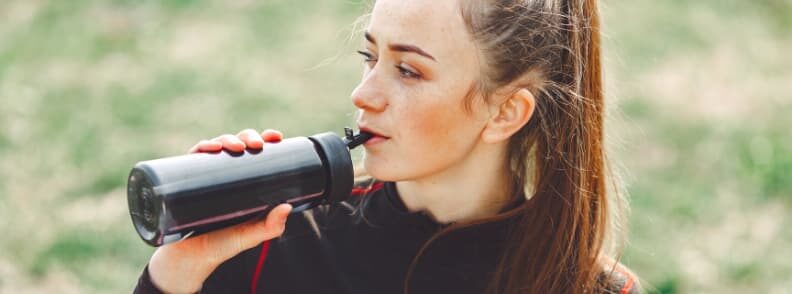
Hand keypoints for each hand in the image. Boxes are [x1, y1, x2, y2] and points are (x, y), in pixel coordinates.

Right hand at [148, 129, 288, 292]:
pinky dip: (201, 147)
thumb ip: (271, 226)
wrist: (191, 258)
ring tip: (235, 147)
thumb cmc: (223, 243)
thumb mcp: (251, 235)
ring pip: (216, 146)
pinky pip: (192, 157)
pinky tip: (209, 148)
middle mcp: (224, 172)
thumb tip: (287, 206)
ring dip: (226, 139)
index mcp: (244, 179)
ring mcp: (204, 175)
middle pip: (237, 144)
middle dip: (247, 137)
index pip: (255, 152)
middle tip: (255, 145)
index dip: (265, 139)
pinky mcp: (185, 180)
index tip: (276, 137)